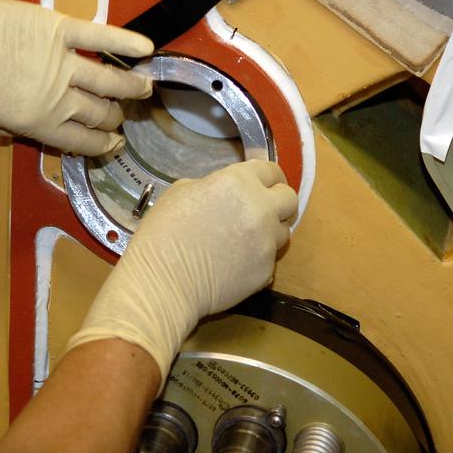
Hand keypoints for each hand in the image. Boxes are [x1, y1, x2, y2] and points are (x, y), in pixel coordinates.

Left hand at [0, 0, 153, 154]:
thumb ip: (15, 130)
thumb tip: (39, 135)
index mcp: (37, 123)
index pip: (82, 142)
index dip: (103, 146)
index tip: (115, 144)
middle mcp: (56, 96)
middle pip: (100, 112)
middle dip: (116, 118)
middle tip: (123, 115)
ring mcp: (60, 60)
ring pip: (109, 78)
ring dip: (132, 86)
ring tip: (146, 88)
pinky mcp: (57, 28)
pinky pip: (100, 36)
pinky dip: (126, 41)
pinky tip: (147, 48)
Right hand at [67, 159, 298, 381]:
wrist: (162, 282)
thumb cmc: (163, 232)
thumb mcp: (181, 192)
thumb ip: (213, 186)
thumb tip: (225, 194)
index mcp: (239, 182)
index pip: (271, 170)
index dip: (267, 177)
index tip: (264, 183)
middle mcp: (261, 209)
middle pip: (290, 199)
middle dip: (278, 202)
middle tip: (261, 210)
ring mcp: (267, 243)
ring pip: (283, 232)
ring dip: (268, 232)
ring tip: (243, 240)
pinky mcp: (266, 272)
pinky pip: (269, 259)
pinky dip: (256, 259)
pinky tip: (234, 264)